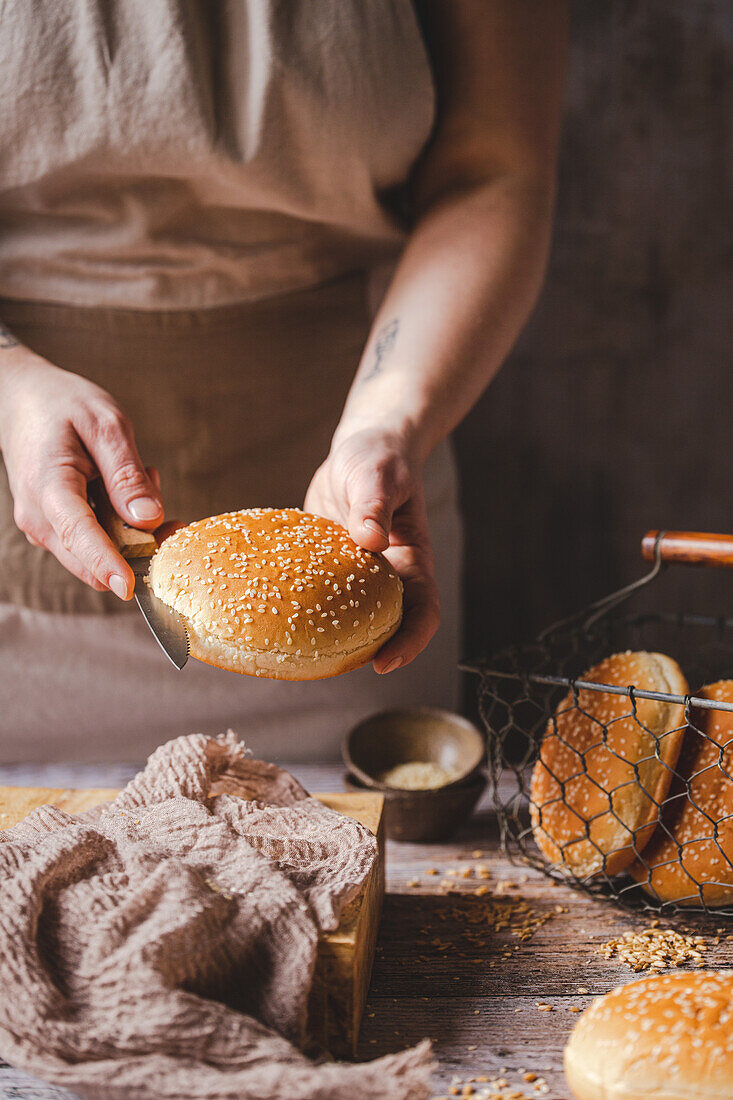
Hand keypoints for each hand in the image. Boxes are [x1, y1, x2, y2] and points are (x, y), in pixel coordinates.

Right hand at [0, 354, 162, 598]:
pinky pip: (96, 541)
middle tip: (156, 486)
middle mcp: (40, 518)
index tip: (130, 587)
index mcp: (49, 487)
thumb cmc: (63, 405)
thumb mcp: (106, 425)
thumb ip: (127, 475)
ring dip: (130, 526)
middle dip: (137, 541)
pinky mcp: (56, 530)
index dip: (107, 563)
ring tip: (135, 473)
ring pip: (99, 553)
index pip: (78, 535)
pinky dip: (119, 522)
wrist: (23, 400)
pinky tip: (119, 485)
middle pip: (93, 557)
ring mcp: (44, 528)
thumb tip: (148, 519)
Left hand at [304, 428, 439, 672]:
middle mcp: (387, 577)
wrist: (362, 451)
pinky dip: (298, 610)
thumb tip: (370, 537)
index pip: (423, 613)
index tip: (384, 662)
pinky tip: (267, 617)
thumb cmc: (379, 460)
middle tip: (327, 669)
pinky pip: (316, 598)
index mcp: (411, 563)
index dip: (410, 642)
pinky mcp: (328, 571)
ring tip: (293, 658)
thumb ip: (374, 504)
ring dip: (329, 641)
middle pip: (385, 629)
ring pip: (348, 621)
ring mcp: (356, 578)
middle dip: (363, 654)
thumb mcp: (378, 476)